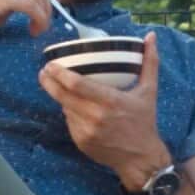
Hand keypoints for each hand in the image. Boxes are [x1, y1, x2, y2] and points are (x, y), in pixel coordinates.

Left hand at [39, 31, 171, 188]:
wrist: (140, 158)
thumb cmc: (144, 121)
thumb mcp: (149, 91)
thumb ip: (150, 62)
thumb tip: (150, 36)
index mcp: (110, 101)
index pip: (76, 84)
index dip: (59, 73)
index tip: (51, 64)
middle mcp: (95, 116)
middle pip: (63, 95)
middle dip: (49, 82)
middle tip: (44, 71)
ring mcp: (86, 131)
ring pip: (64, 108)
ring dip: (61, 97)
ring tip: (59, 87)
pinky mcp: (81, 142)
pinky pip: (69, 122)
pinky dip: (70, 113)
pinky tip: (75, 108)